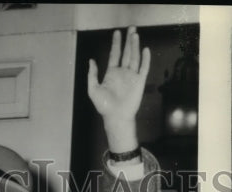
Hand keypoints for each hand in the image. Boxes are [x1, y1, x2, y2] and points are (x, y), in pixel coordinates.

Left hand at [88, 26, 149, 150]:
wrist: (116, 117)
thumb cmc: (104, 106)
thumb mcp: (93, 90)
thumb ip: (92, 75)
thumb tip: (91, 61)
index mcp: (111, 73)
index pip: (114, 54)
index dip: (116, 43)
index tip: (117, 33)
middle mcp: (122, 72)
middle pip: (126, 52)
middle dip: (128, 41)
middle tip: (130, 28)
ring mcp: (131, 76)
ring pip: (134, 57)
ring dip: (135, 46)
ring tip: (135, 35)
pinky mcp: (139, 82)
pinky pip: (143, 68)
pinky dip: (145, 59)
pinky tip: (145, 50)